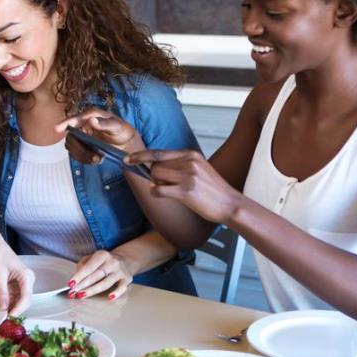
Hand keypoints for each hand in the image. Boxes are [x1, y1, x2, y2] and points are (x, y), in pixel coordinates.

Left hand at [0, 242, 33, 314]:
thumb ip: (2, 293)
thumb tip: (3, 308)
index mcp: (27, 276)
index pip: (26, 297)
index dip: (18, 309)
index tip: (9, 316)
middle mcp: (28, 280)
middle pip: (25, 300)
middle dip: (16, 309)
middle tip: (4, 317)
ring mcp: (23, 282)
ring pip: (20, 299)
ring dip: (12, 306)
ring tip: (2, 313)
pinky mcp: (16, 283)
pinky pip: (15, 295)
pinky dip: (9, 301)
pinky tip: (2, 305)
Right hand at [56, 107, 144, 163]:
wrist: (125, 143)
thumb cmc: (121, 130)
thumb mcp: (116, 126)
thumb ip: (104, 123)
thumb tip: (91, 120)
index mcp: (90, 115)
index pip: (75, 119)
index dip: (65, 123)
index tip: (56, 129)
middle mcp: (82, 124)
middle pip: (71, 136)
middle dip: (79, 149)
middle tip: (93, 157)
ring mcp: (81, 136)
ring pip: (71, 146)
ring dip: (82, 155)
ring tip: (97, 159)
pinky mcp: (81, 146)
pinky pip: (75, 154)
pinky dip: (83, 159)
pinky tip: (95, 160)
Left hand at [67, 250, 132, 300]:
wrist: (126, 259)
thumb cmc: (105, 261)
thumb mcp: (94, 257)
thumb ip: (84, 264)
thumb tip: (76, 277)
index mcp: (102, 255)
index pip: (89, 267)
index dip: (79, 276)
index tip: (71, 284)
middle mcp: (112, 262)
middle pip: (95, 276)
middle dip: (83, 285)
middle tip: (73, 292)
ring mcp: (120, 271)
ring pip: (105, 283)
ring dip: (92, 290)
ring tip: (82, 295)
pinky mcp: (127, 279)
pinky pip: (122, 287)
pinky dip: (116, 293)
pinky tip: (110, 297)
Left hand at [127, 149, 241, 223]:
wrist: (229, 204)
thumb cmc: (212, 189)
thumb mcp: (198, 169)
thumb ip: (178, 165)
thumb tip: (154, 168)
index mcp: (190, 154)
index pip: (159, 152)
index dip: (141, 156)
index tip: (128, 159)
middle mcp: (188, 162)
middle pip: (155, 165)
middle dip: (154, 176)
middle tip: (166, 184)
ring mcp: (187, 176)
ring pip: (155, 176)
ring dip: (157, 184)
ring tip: (171, 190)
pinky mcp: (185, 192)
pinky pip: (158, 190)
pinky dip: (156, 193)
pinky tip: (165, 195)